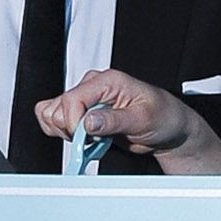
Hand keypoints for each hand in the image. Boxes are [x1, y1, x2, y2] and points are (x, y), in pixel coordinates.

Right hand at [38, 66, 195, 159]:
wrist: (169, 128)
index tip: (86, 139)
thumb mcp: (143, 119)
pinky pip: (56, 122)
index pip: (72, 99)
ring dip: (67, 133)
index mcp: (107, 81)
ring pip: (52, 115)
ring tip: (92, 139)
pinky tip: (87, 140)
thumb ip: (113, 121)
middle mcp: (92, 87)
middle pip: (57, 108)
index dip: (74, 123)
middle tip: (93, 139)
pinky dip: (66, 135)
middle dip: (71, 130)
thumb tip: (88, 122)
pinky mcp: (82, 115)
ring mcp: (85, 101)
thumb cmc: (163, 116)